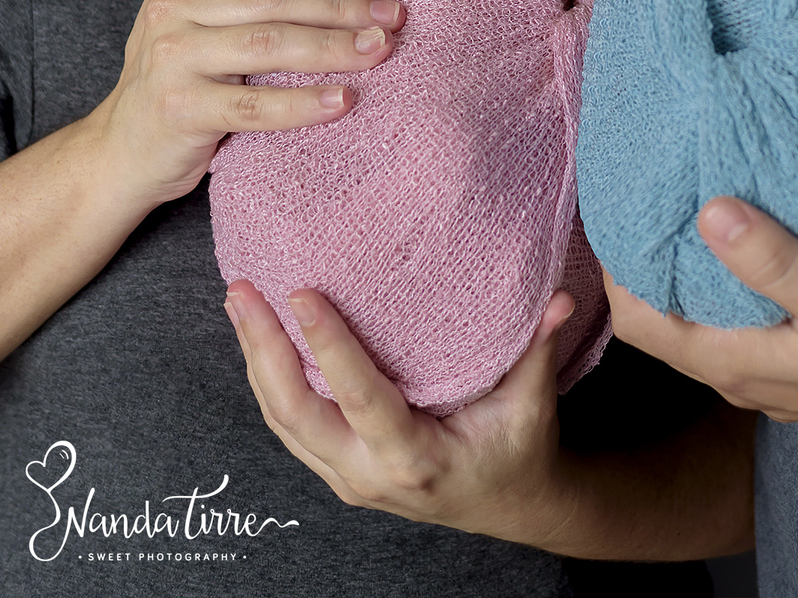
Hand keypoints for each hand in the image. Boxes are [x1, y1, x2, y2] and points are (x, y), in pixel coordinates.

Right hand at [93, 0, 405, 211]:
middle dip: (340, 2)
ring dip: (334, 48)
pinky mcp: (182, 109)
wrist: (123, 152)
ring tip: (383, 49)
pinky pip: (255, 105)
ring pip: (268, 46)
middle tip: (396, 11)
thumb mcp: (196, 17)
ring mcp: (172, 58)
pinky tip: (345, 101)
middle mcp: (170, 8)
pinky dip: (304, 105)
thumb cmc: (182, 76)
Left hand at [223, 280, 575, 542]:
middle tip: (242, 291)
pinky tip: (259, 338)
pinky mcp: (338, 469)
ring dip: (255, 361)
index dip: (328, 347)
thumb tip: (558, 296)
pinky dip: (268, 381)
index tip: (301, 294)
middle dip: (262, 349)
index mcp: (413, 457)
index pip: (359, 397)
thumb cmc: (520, 450)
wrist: (512, 506)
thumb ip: (538, 349)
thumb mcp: (533, 405)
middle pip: (294, 413)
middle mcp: (368, 474)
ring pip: (281, 422)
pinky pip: (289, 426)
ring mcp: (347, 477)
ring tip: (239, 301)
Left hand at [605, 198, 797, 437]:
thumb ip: (774, 260)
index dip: (614, 268)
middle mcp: (739, 371)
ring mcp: (769, 368)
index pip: (637, 320)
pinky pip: (735, 317)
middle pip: (658, 319)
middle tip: (640, 194)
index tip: (614, 205)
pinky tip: (736, 241)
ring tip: (679, 205)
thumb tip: (709, 213)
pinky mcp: (797, 356)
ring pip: (697, 318)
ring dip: (680, 271)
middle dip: (638, 263)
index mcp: (734, 361)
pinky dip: (719, 280)